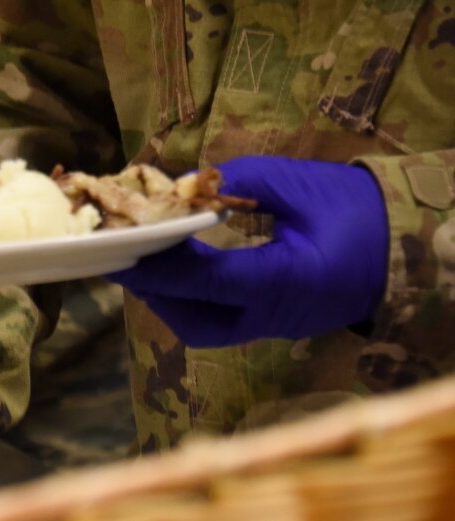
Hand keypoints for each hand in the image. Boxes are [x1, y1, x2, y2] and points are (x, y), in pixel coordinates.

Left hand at [108, 156, 388, 346]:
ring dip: (167, 301)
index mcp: (286, 281)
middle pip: (195, 320)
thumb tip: (187, 182)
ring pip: (202, 330)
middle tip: (121, 257)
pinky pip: (217, 325)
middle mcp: (274, 317)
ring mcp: (273, 329)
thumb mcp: (302, 185)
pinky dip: (188, 303)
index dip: (160, 266)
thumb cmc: (357, 212)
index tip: (123, 246)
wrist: (406, 248)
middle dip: (154, 291)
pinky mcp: (271, 328)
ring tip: (139, 263)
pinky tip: (172, 275)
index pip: (208, 281)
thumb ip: (242, 182)